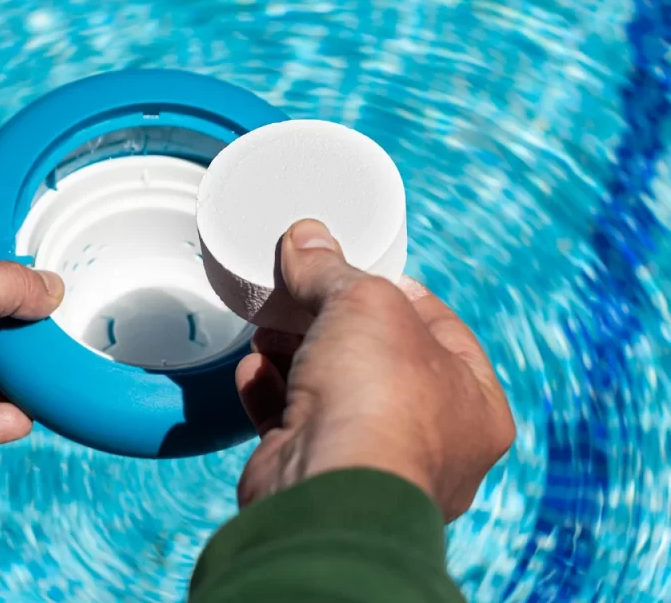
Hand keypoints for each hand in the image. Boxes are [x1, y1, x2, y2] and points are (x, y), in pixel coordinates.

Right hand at [234, 220, 514, 520]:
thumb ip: (332, 269)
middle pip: (376, 357)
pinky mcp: (317, 474)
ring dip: (296, 354)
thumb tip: (305, 237)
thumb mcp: (364, 303)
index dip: (395, 289)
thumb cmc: (379, 399)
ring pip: (332, 391)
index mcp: (474, 402)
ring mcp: (372, 461)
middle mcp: (432, 440)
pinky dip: (272, 393)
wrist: (326, 491)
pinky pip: (294, 423)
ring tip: (269, 325)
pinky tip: (254, 368)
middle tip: (299, 292)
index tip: (355, 269)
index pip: (438, 326)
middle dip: (330, 321)